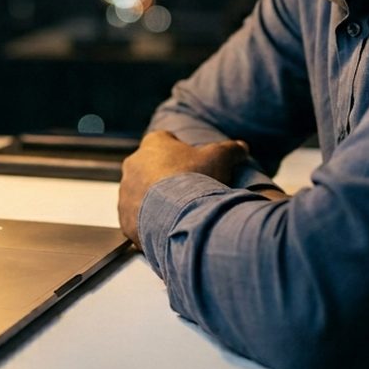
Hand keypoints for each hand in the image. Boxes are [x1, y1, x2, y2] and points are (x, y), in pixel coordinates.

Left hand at [117, 130, 250, 245]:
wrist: (178, 215)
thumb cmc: (195, 179)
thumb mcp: (219, 158)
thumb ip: (230, 150)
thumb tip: (242, 147)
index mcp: (153, 144)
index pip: (162, 140)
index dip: (177, 150)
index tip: (189, 162)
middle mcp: (133, 165)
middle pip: (149, 168)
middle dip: (164, 177)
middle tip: (184, 190)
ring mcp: (126, 192)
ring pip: (140, 195)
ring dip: (154, 201)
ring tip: (176, 212)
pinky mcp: (125, 218)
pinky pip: (137, 220)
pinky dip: (149, 223)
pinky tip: (167, 228)